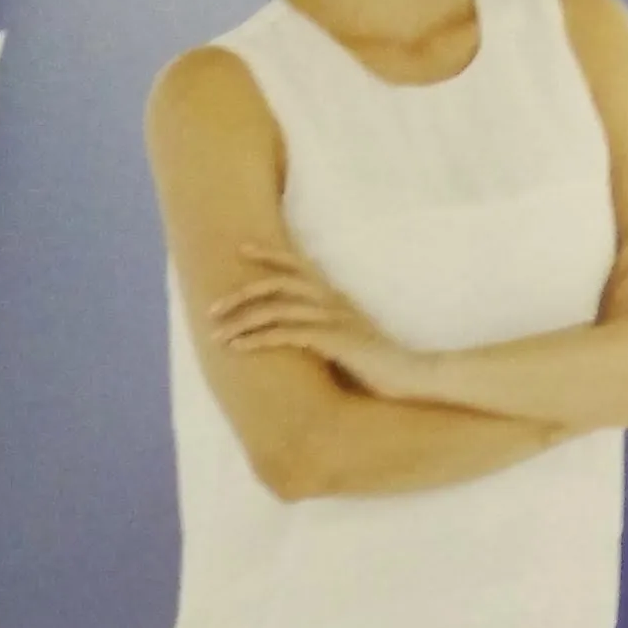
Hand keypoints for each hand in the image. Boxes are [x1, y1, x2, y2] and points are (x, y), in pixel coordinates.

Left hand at [207, 242, 421, 397]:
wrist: (415, 378)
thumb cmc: (385, 367)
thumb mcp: (355, 341)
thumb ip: (332, 330)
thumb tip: (309, 334)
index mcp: (337, 299)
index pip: (298, 267)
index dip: (269, 255)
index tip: (241, 249)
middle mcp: (332, 303)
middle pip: (278, 284)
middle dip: (242, 293)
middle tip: (213, 307)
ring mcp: (333, 320)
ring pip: (276, 308)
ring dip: (241, 320)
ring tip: (217, 333)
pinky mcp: (333, 341)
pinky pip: (286, 334)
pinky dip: (258, 339)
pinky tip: (238, 347)